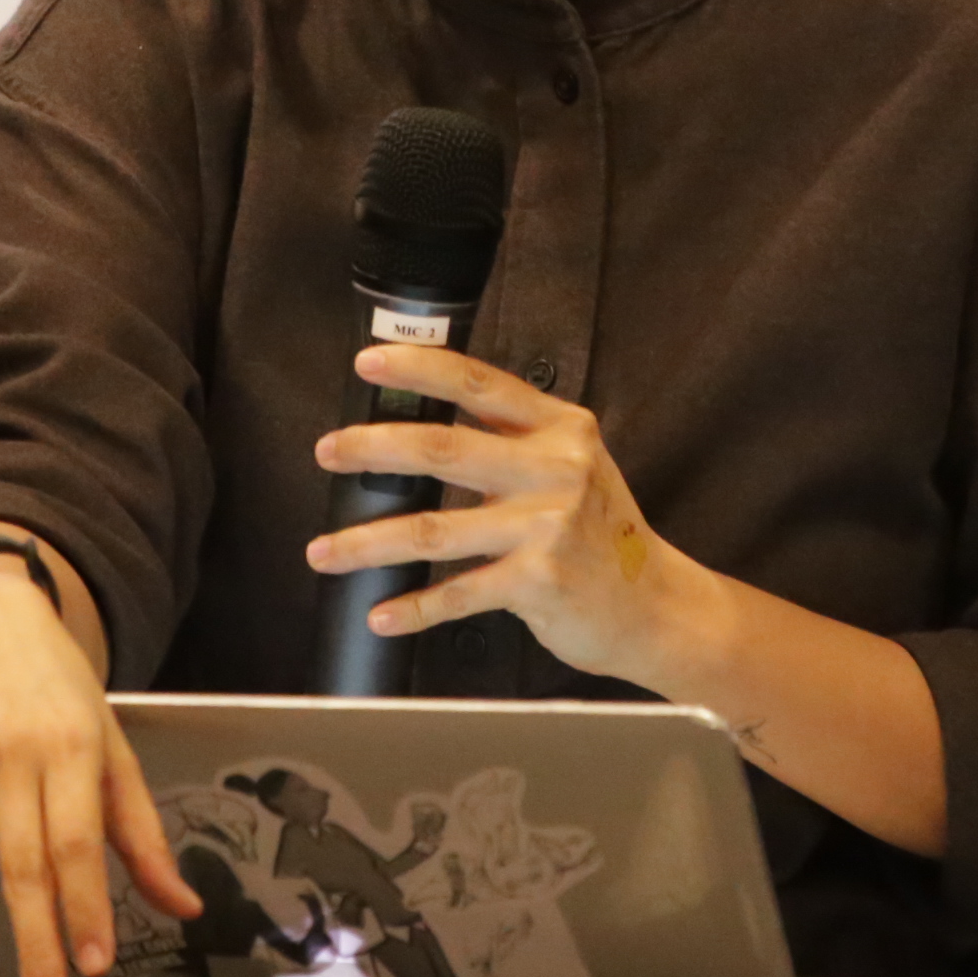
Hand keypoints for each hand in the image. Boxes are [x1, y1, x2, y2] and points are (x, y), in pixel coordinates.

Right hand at [0, 547, 200, 976]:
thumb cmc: (56, 689)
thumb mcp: (109, 744)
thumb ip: (140, 829)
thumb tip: (184, 905)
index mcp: (67, 749)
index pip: (77, 842)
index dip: (86, 906)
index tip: (97, 964)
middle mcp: (7, 763)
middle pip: (20, 869)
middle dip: (34, 946)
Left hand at [305, 346, 714, 690]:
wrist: (653, 603)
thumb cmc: (601, 532)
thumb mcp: (573, 464)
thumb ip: (513, 439)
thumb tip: (424, 422)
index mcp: (559, 428)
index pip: (479, 383)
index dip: (419, 369)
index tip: (369, 363)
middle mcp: (554, 469)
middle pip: (442, 448)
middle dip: (372, 448)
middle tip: (328, 452)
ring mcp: (546, 526)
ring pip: (433, 530)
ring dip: (368, 542)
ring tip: (324, 551)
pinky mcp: (538, 581)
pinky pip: (458, 593)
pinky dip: (413, 607)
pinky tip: (381, 613)